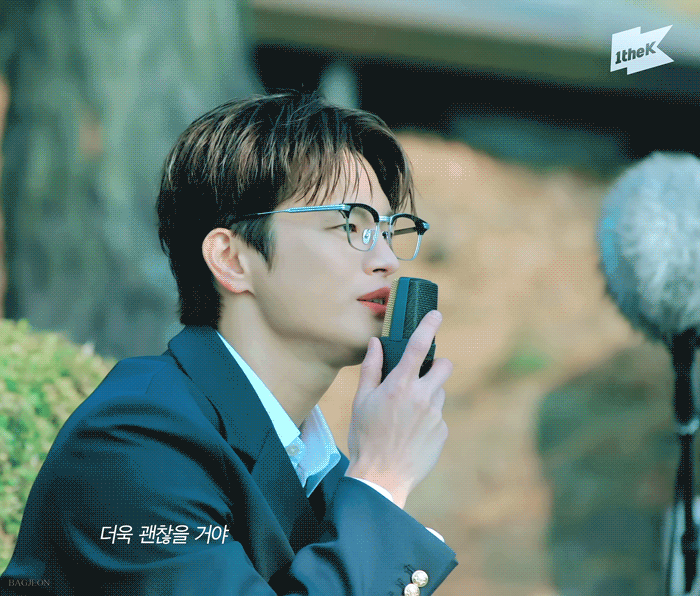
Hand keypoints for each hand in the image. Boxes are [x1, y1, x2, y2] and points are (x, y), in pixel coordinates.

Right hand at [345, 310, 452, 508]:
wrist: (381, 478)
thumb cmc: (365, 437)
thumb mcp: (361, 401)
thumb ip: (371, 369)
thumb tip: (375, 344)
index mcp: (400, 385)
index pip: (418, 346)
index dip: (428, 326)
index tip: (436, 314)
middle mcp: (422, 397)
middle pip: (444, 366)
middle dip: (436, 366)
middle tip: (420, 377)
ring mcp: (436, 415)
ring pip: (439, 393)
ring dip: (428, 396)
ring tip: (407, 416)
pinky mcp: (442, 432)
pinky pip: (439, 417)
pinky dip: (428, 419)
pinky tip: (411, 433)